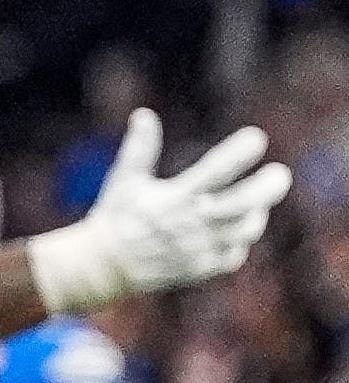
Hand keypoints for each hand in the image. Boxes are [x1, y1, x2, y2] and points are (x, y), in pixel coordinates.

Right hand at [25, 109, 291, 312]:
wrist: (103, 267)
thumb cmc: (117, 217)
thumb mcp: (124, 180)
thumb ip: (140, 148)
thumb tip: (144, 114)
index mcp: (175, 197)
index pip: (216, 170)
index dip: (240, 152)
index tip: (256, 138)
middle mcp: (191, 223)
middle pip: (246, 203)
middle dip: (269, 186)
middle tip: (279, 174)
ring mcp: (198, 249)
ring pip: (247, 229)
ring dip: (256, 214)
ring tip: (253, 203)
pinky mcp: (201, 269)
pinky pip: (235, 254)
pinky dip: (239, 242)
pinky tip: (232, 231)